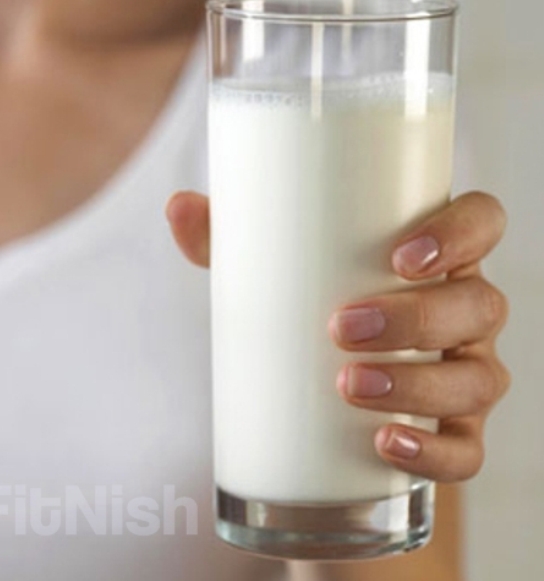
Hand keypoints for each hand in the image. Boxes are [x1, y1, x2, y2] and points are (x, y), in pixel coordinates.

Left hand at [166, 190, 509, 482]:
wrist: (318, 387)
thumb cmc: (308, 305)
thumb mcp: (272, 269)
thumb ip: (228, 236)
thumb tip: (177, 206)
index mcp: (433, 258)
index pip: (482, 223)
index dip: (460, 233)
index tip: (400, 256)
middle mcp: (463, 311)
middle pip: (478, 305)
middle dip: (416, 318)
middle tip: (341, 327)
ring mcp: (466, 372)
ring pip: (477, 379)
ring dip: (418, 385)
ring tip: (347, 383)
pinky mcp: (454, 433)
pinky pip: (467, 450)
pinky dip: (433, 452)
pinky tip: (386, 445)